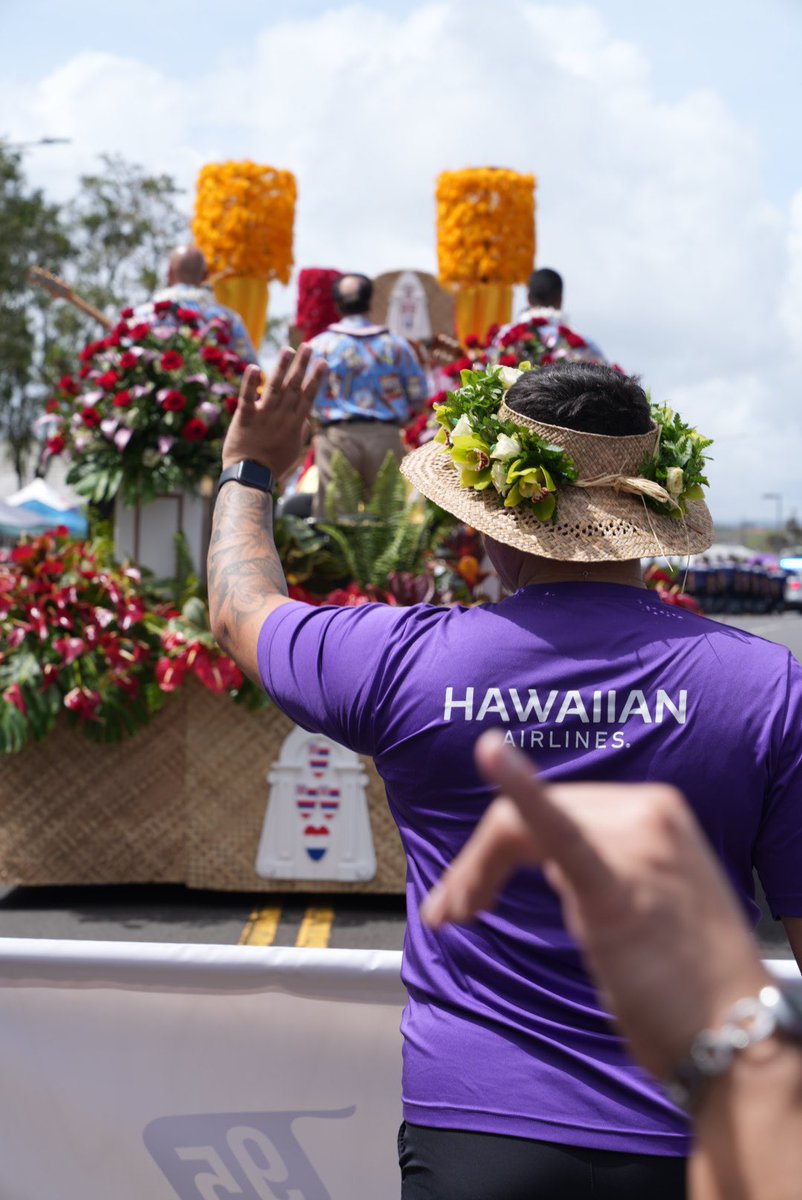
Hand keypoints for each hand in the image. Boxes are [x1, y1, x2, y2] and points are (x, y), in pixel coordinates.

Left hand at [221, 344, 326, 475]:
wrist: (251, 477)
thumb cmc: (273, 466)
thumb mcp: (293, 450)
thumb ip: (300, 432)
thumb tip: (307, 420)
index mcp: (294, 424)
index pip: (307, 397)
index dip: (315, 378)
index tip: (323, 363)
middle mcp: (281, 416)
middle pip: (294, 387)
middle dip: (302, 366)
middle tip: (308, 346)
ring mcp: (264, 416)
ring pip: (274, 387)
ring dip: (281, 367)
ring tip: (288, 349)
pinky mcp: (245, 418)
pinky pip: (247, 397)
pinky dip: (250, 382)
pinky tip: (254, 367)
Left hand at [422, 731, 768, 1077]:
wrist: (735, 1037)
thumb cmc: (689, 978)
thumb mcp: (647, 896)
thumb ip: (602, 863)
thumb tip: (549, 858)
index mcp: (655, 809)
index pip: (555, 807)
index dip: (499, 851)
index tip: (468, 894)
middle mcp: (646, 813)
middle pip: (528, 816)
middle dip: (478, 863)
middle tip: (451, 911)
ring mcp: (634, 845)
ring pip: (519, 831)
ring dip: (474, 871)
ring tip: (454, 914)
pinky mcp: (614, 887)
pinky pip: (557, 831)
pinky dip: (519, 788)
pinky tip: (491, 755)